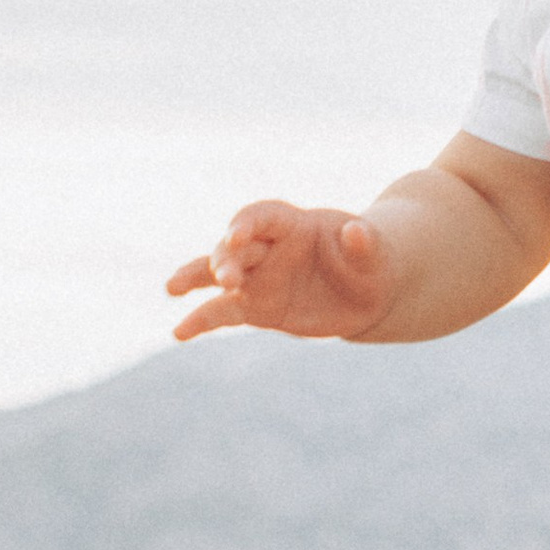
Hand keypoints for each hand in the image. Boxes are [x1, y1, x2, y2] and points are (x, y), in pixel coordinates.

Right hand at [166, 200, 393, 341]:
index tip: (237, 236)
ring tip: (172, 288)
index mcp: (293, 224)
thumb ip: (364, 242)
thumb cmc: (372, 262)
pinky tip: (179, 332)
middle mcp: (267, 248)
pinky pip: (223, 312)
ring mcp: (258, 278)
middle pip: (236, 248)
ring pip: (217, 275)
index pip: (262, 217)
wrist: (369, 293)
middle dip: (226, 259)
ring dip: (196, 278)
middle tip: (227, 277)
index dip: (248, 224)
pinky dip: (201, 321)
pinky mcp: (257, 308)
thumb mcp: (377, 253)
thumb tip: (356, 230)